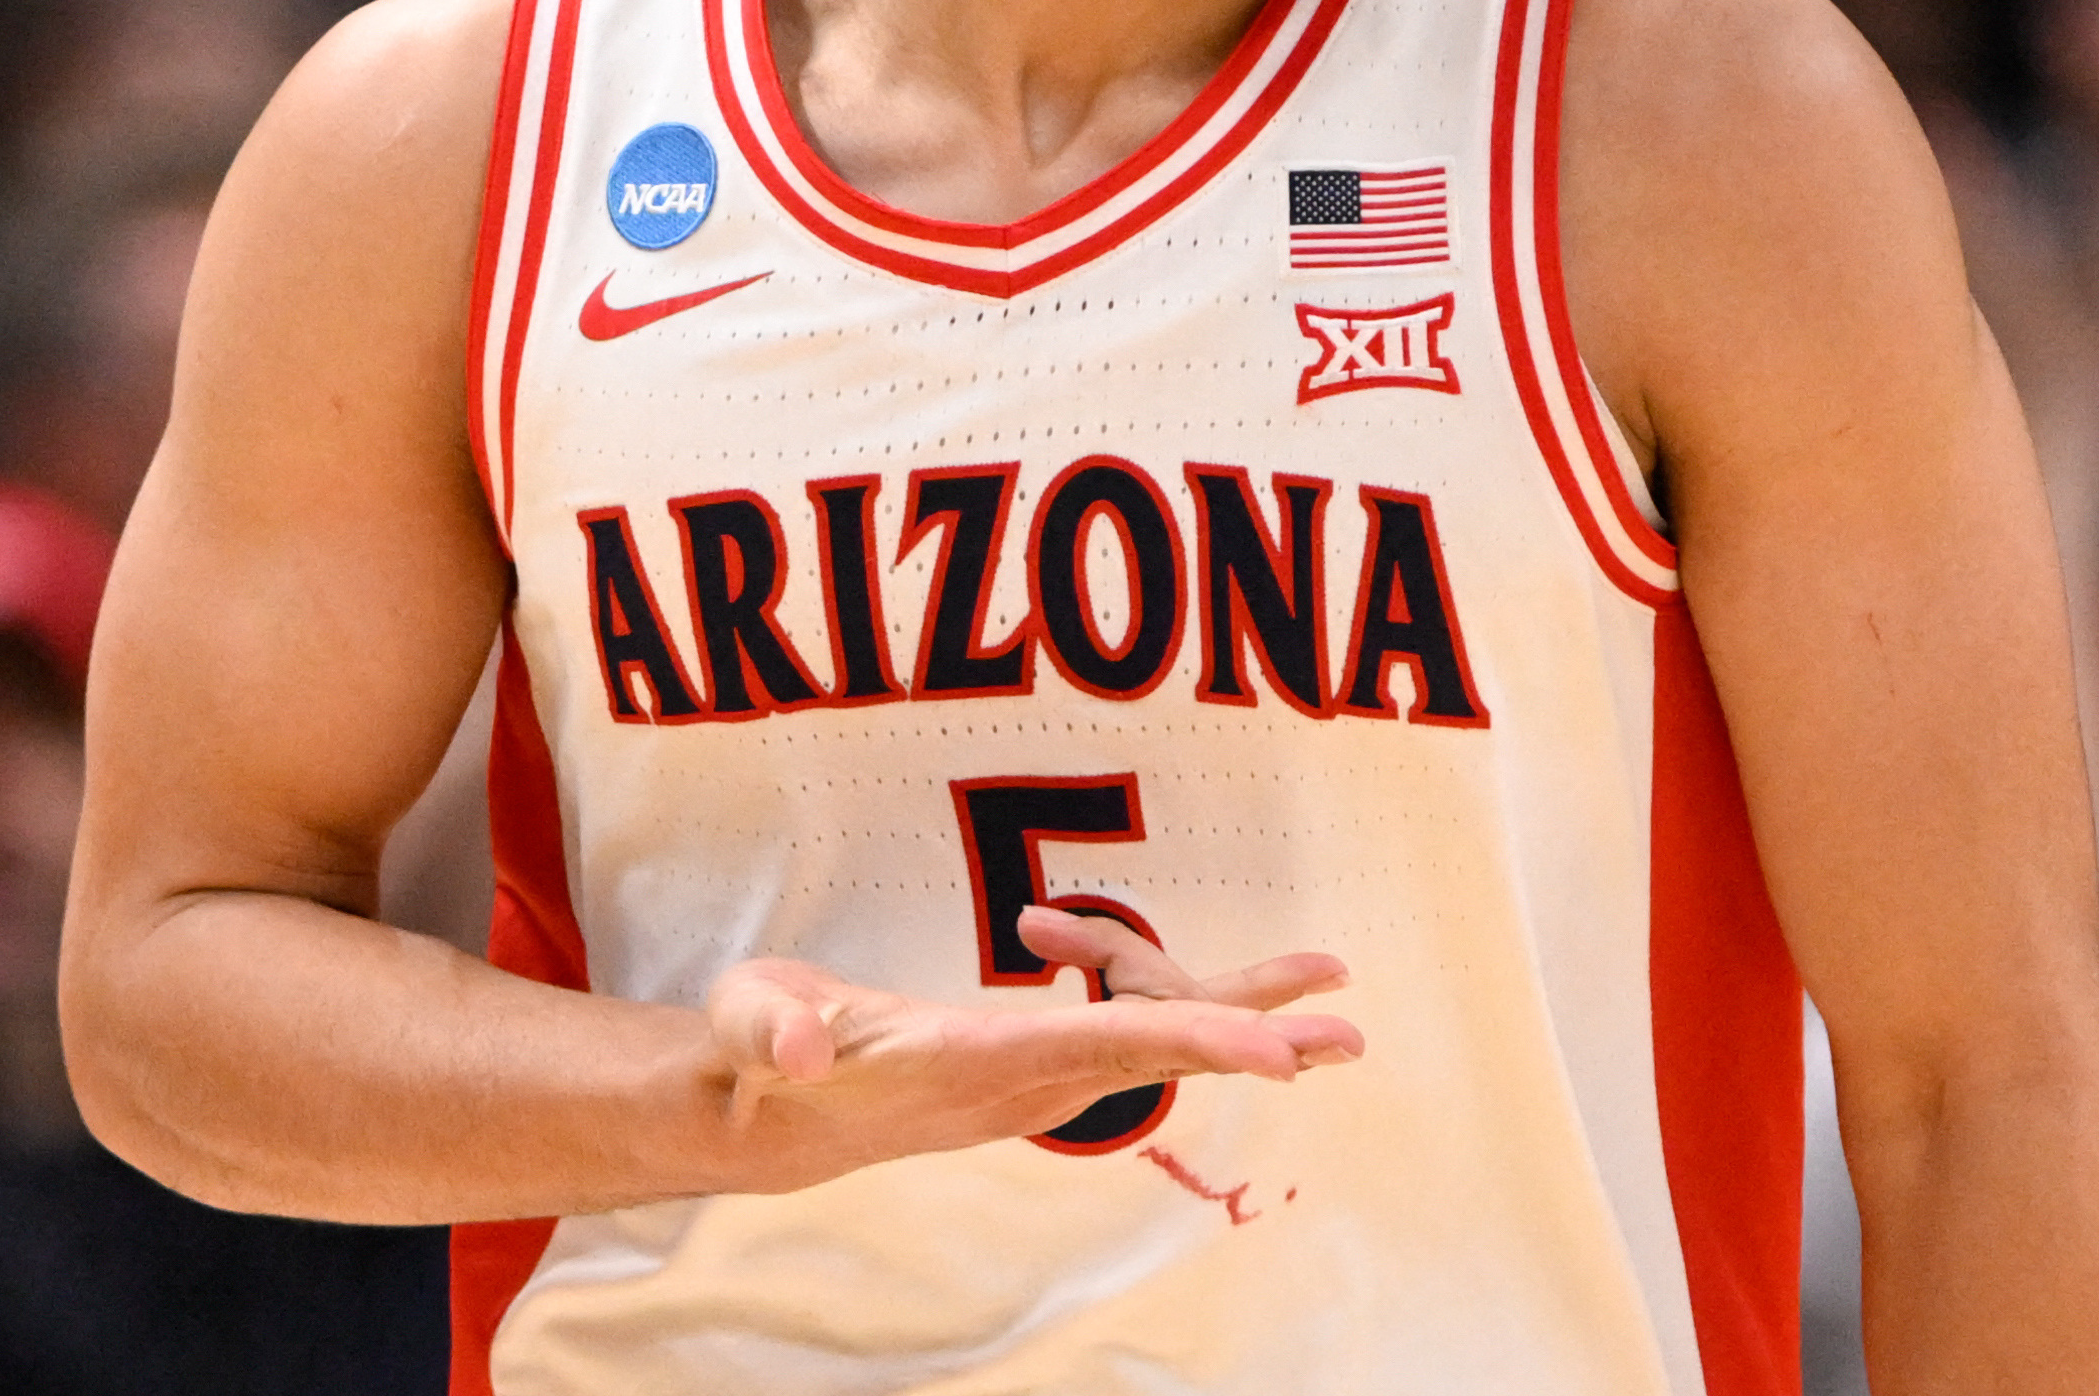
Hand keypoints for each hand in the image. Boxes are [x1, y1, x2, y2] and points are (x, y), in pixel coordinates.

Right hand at [700, 915, 1358, 1183]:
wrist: (775, 1120)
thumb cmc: (765, 1058)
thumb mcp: (751, 1026)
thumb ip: (770, 1030)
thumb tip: (803, 1046)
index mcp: (968, 1062)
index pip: (1097, 1050)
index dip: (1189, 1040)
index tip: (1277, 1053)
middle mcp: (1019, 1082)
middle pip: (1156, 1056)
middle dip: (1252, 1040)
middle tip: (1347, 1028)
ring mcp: (1033, 1080)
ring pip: (1155, 1043)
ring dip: (1238, 1013)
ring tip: (1323, 979)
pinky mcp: (1034, 1066)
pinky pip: (1132, 1034)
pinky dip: (1181, 1003)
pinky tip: (1218, 990)